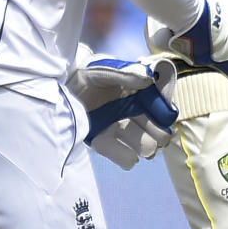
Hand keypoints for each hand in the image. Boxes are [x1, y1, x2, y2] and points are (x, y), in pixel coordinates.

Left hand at [67, 48, 177, 169]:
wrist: (60, 83)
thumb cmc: (86, 73)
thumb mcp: (106, 70)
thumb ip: (127, 74)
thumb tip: (150, 78)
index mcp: (138, 94)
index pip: (161, 108)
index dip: (165, 113)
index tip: (166, 116)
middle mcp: (131, 112)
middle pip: (157, 130)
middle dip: (160, 135)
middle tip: (159, 138)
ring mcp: (117, 128)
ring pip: (144, 145)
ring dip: (147, 147)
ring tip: (147, 149)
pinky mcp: (102, 141)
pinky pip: (123, 156)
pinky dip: (127, 158)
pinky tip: (130, 157)